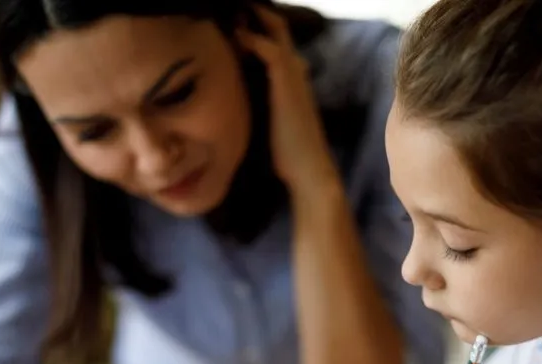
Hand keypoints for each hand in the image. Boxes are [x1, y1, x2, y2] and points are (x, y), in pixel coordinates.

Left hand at [236, 5, 339, 193]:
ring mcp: (293, 73)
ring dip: (254, 17)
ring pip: (275, 31)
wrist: (307, 168)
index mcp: (292, 77)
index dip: (257, 27)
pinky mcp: (286, 82)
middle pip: (277, 28)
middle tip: (234, 7)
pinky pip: (269, 49)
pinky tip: (236, 35)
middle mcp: (295, 69)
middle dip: (256, 14)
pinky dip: (252, 38)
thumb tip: (237, 101)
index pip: (276, 40)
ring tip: (234, 9)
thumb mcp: (271, 120)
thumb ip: (260, 105)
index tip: (235, 21)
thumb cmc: (288, 152)